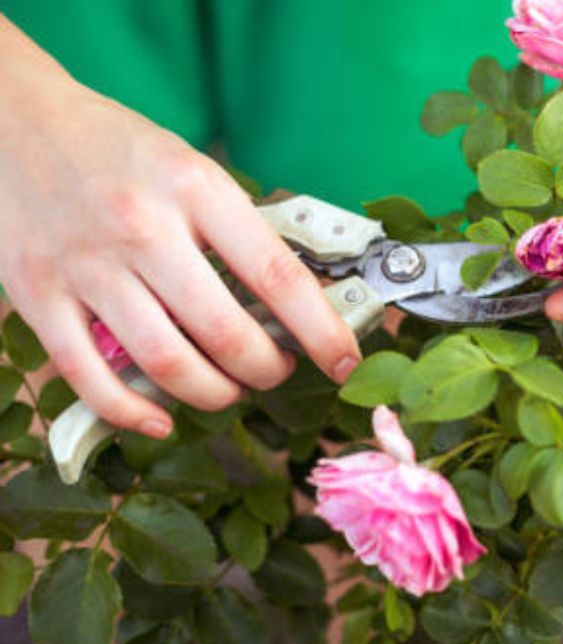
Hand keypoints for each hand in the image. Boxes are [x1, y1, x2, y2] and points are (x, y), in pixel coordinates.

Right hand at [0, 17, 360, 437]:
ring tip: (229, 388)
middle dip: (267, 370)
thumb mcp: (193, 168)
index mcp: (196, 189)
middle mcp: (143, 228)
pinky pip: (90, 377)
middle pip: (226, 334)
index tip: (344, 361)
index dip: (321, 331)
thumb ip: (238, 229)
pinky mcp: (37, 294)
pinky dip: (133, 413)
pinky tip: (161, 419)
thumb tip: (302, 299)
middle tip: (278, 371)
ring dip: (214, 395)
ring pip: (167, 364)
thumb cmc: (119, 151)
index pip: (277, 275)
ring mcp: (86, 265)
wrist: (15, 120)